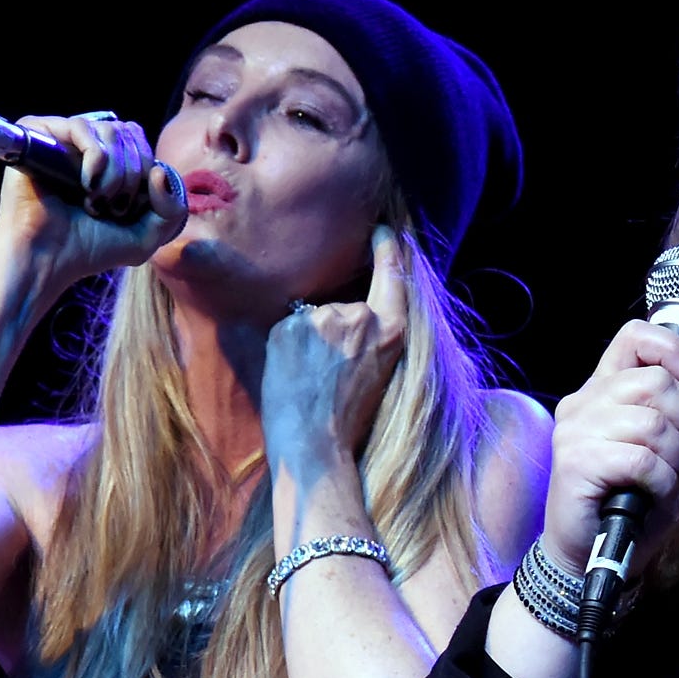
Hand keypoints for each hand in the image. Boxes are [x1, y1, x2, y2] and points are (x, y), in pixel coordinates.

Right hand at [0, 111, 188, 288]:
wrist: (46, 260)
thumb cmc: (88, 250)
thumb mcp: (146, 237)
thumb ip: (172, 209)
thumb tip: (159, 170)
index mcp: (106, 161)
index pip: (139, 139)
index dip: (146, 170)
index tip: (128, 207)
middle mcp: (84, 145)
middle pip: (129, 132)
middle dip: (132, 174)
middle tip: (112, 207)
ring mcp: (61, 139)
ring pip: (111, 130)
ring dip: (115, 173)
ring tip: (95, 201)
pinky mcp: (39, 134)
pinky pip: (82, 127)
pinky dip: (95, 157)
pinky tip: (86, 184)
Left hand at [261, 224, 408, 465]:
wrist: (313, 445)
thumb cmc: (346, 422)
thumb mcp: (378, 373)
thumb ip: (370, 338)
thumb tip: (347, 316)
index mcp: (391, 332)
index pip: (393, 277)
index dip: (388, 251)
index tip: (383, 232)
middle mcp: (361, 317)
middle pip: (342, 307)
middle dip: (331, 333)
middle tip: (325, 376)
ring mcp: (325, 319)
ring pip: (312, 320)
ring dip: (306, 342)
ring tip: (308, 380)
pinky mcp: (291, 326)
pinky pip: (286, 329)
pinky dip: (285, 348)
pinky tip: (291, 376)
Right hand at [541, 317, 678, 574]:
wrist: (592, 557)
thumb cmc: (633, 504)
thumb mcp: (678, 453)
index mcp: (604, 390)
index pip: (635, 337)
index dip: (674, 350)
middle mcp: (583, 403)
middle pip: (655, 381)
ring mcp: (575, 431)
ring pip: (653, 422)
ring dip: (676, 458)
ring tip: (665, 481)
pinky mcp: (576, 462)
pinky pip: (642, 459)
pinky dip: (662, 482)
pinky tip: (653, 496)